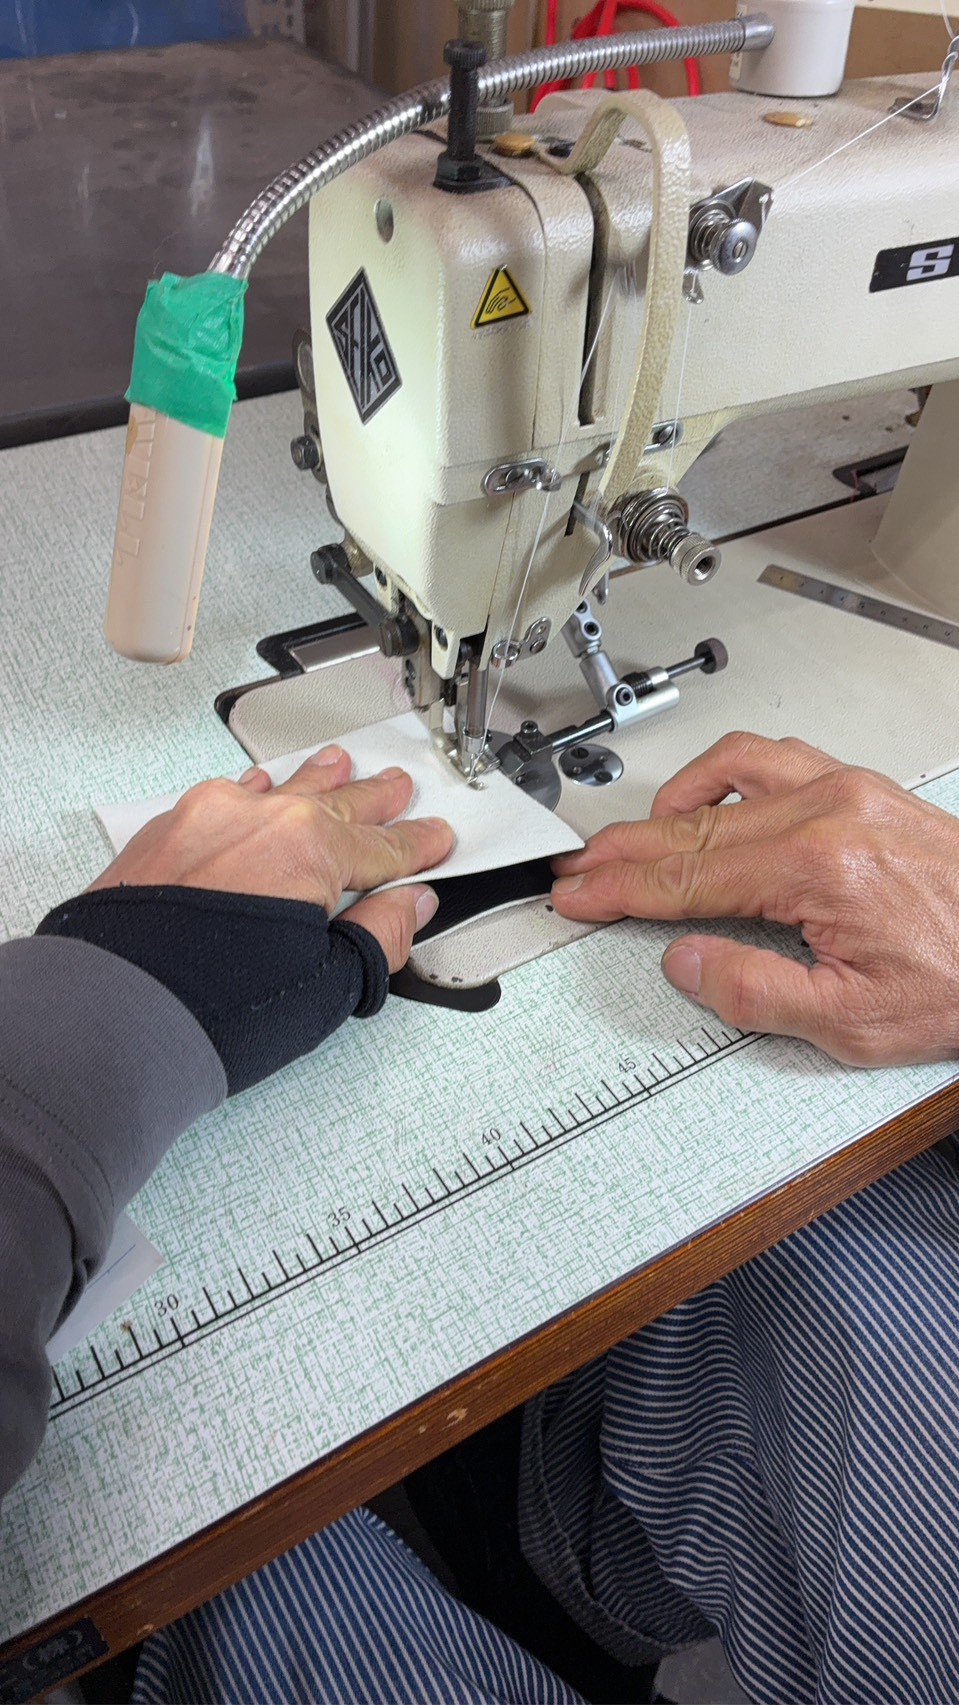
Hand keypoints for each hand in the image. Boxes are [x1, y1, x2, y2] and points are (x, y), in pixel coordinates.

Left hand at [89, 745, 453, 971]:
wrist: (114, 1013)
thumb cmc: (212, 1005)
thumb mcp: (326, 984)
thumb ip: (377, 938)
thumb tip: (408, 909)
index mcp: (310, 847)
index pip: (383, 847)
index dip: (417, 847)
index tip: (434, 842)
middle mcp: (259, 819)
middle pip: (334, 805)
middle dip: (373, 800)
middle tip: (398, 790)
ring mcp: (205, 821)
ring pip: (277, 790)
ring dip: (314, 781)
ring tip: (337, 766)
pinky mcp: (163, 835)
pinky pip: (224, 799)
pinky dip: (252, 795)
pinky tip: (257, 791)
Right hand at [551, 731, 958, 1065]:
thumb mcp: (854, 1023)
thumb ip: (757, 992)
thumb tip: (686, 962)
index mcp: (818, 868)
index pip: (688, 877)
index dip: (621, 889)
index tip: (578, 895)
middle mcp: (828, 812)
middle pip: (693, 826)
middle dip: (623, 852)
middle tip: (578, 870)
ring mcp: (846, 789)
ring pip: (725, 781)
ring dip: (664, 810)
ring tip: (626, 841)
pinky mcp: (862, 787)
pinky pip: (771, 759)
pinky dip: (722, 774)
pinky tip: (703, 797)